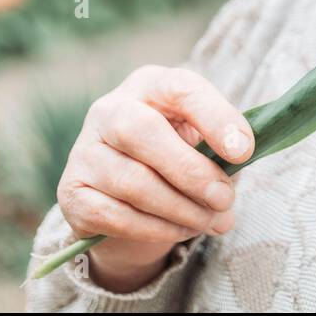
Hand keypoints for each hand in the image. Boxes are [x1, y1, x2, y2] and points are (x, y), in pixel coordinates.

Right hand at [56, 65, 253, 291]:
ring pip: (132, 182)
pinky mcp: (72, 192)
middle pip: (143, 132)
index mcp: (150, 85)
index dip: (215, 117)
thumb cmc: (180, 154)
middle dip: (191, 171)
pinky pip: (116, 216)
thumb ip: (221, 150)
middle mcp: (109, 109)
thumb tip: (233, 173)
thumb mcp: (203, 140)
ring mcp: (84, 150)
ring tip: (213, 220)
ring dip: (181, 208)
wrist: (132, 194)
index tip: (244, 151)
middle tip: (224, 198)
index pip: (181, 88)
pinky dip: (157, 228)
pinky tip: (183, 230)